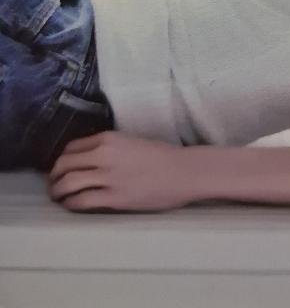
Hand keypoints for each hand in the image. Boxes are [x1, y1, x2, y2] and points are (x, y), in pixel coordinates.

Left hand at [47, 130, 192, 211]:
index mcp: (108, 138)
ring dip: (58, 191)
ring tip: (57, 197)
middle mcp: (104, 154)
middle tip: (54, 184)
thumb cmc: (161, 156)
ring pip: (68, 183)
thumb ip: (108, 147)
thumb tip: (88, 159)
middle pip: (64, 165)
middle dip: (54, 176)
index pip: (71, 148)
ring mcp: (108, 177)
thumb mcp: (130, 142)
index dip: (62, 160)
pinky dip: (71, 204)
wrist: (182, 171)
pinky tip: (71, 205)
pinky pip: (82, 201)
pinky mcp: (114, 198)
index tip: (61, 168)